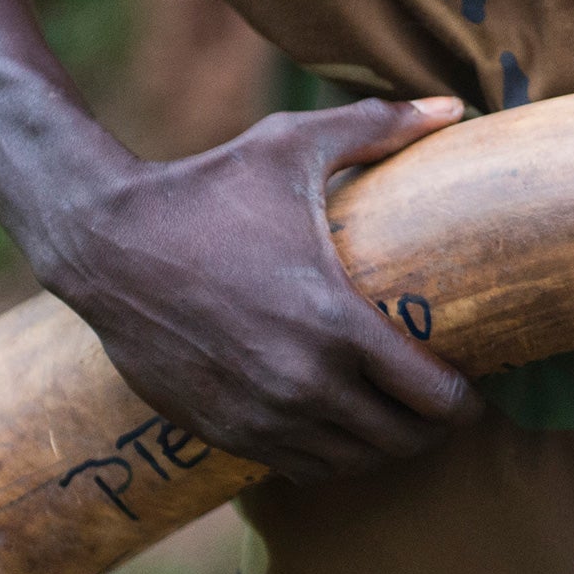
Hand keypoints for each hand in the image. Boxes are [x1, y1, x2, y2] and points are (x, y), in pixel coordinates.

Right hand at [34, 97, 481, 483]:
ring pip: (352, 463)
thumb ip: (379, 127)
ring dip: (382, 448)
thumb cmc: (205, 189)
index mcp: (335, 323)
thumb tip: (453, 106)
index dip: (463, 400)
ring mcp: (260, 414)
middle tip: (442, 410)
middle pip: (400, 439)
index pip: (431, 395)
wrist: (101, 241)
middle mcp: (303, 382)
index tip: (471, 390)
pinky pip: (300, 467)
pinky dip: (329, 456)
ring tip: (396, 422)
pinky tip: (339, 429)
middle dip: (432, 429)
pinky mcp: (222, 430)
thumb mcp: (291, 146)